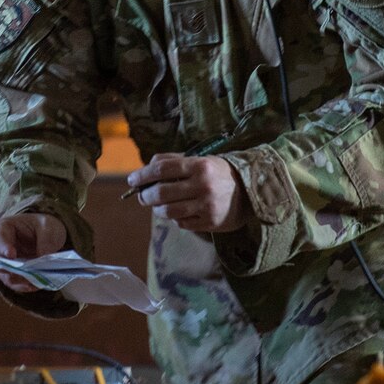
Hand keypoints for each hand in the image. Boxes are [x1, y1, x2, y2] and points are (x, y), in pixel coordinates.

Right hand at [0, 212, 67, 293]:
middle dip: (6, 268)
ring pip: (3, 275)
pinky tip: (35, 285)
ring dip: (18, 279)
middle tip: (22, 272)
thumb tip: (43, 258)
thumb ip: (46, 240)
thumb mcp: (48, 226)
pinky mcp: (9, 275)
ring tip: (33, 281)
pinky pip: (13, 284)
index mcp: (2, 228)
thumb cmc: (42, 226)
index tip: (12, 255)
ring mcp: (2, 263)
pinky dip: (23, 286)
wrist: (45, 236)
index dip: (2, 248)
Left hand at [125, 154, 253, 232]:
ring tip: (158, 206)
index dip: (142, 175)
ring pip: (168, 211)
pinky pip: (181, 223)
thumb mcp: (201, 160)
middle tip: (142, 196)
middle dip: (146, 195)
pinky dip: (175, 218)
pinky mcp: (210, 222)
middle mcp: (202, 186)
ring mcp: (206, 206)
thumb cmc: (219, 174)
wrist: (251, 192)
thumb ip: (174, 161)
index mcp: (199, 166)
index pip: (161, 169)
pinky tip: (178, 212)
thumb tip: (147, 169)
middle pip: (161, 192)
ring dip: (157, 209)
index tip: (132, 180)